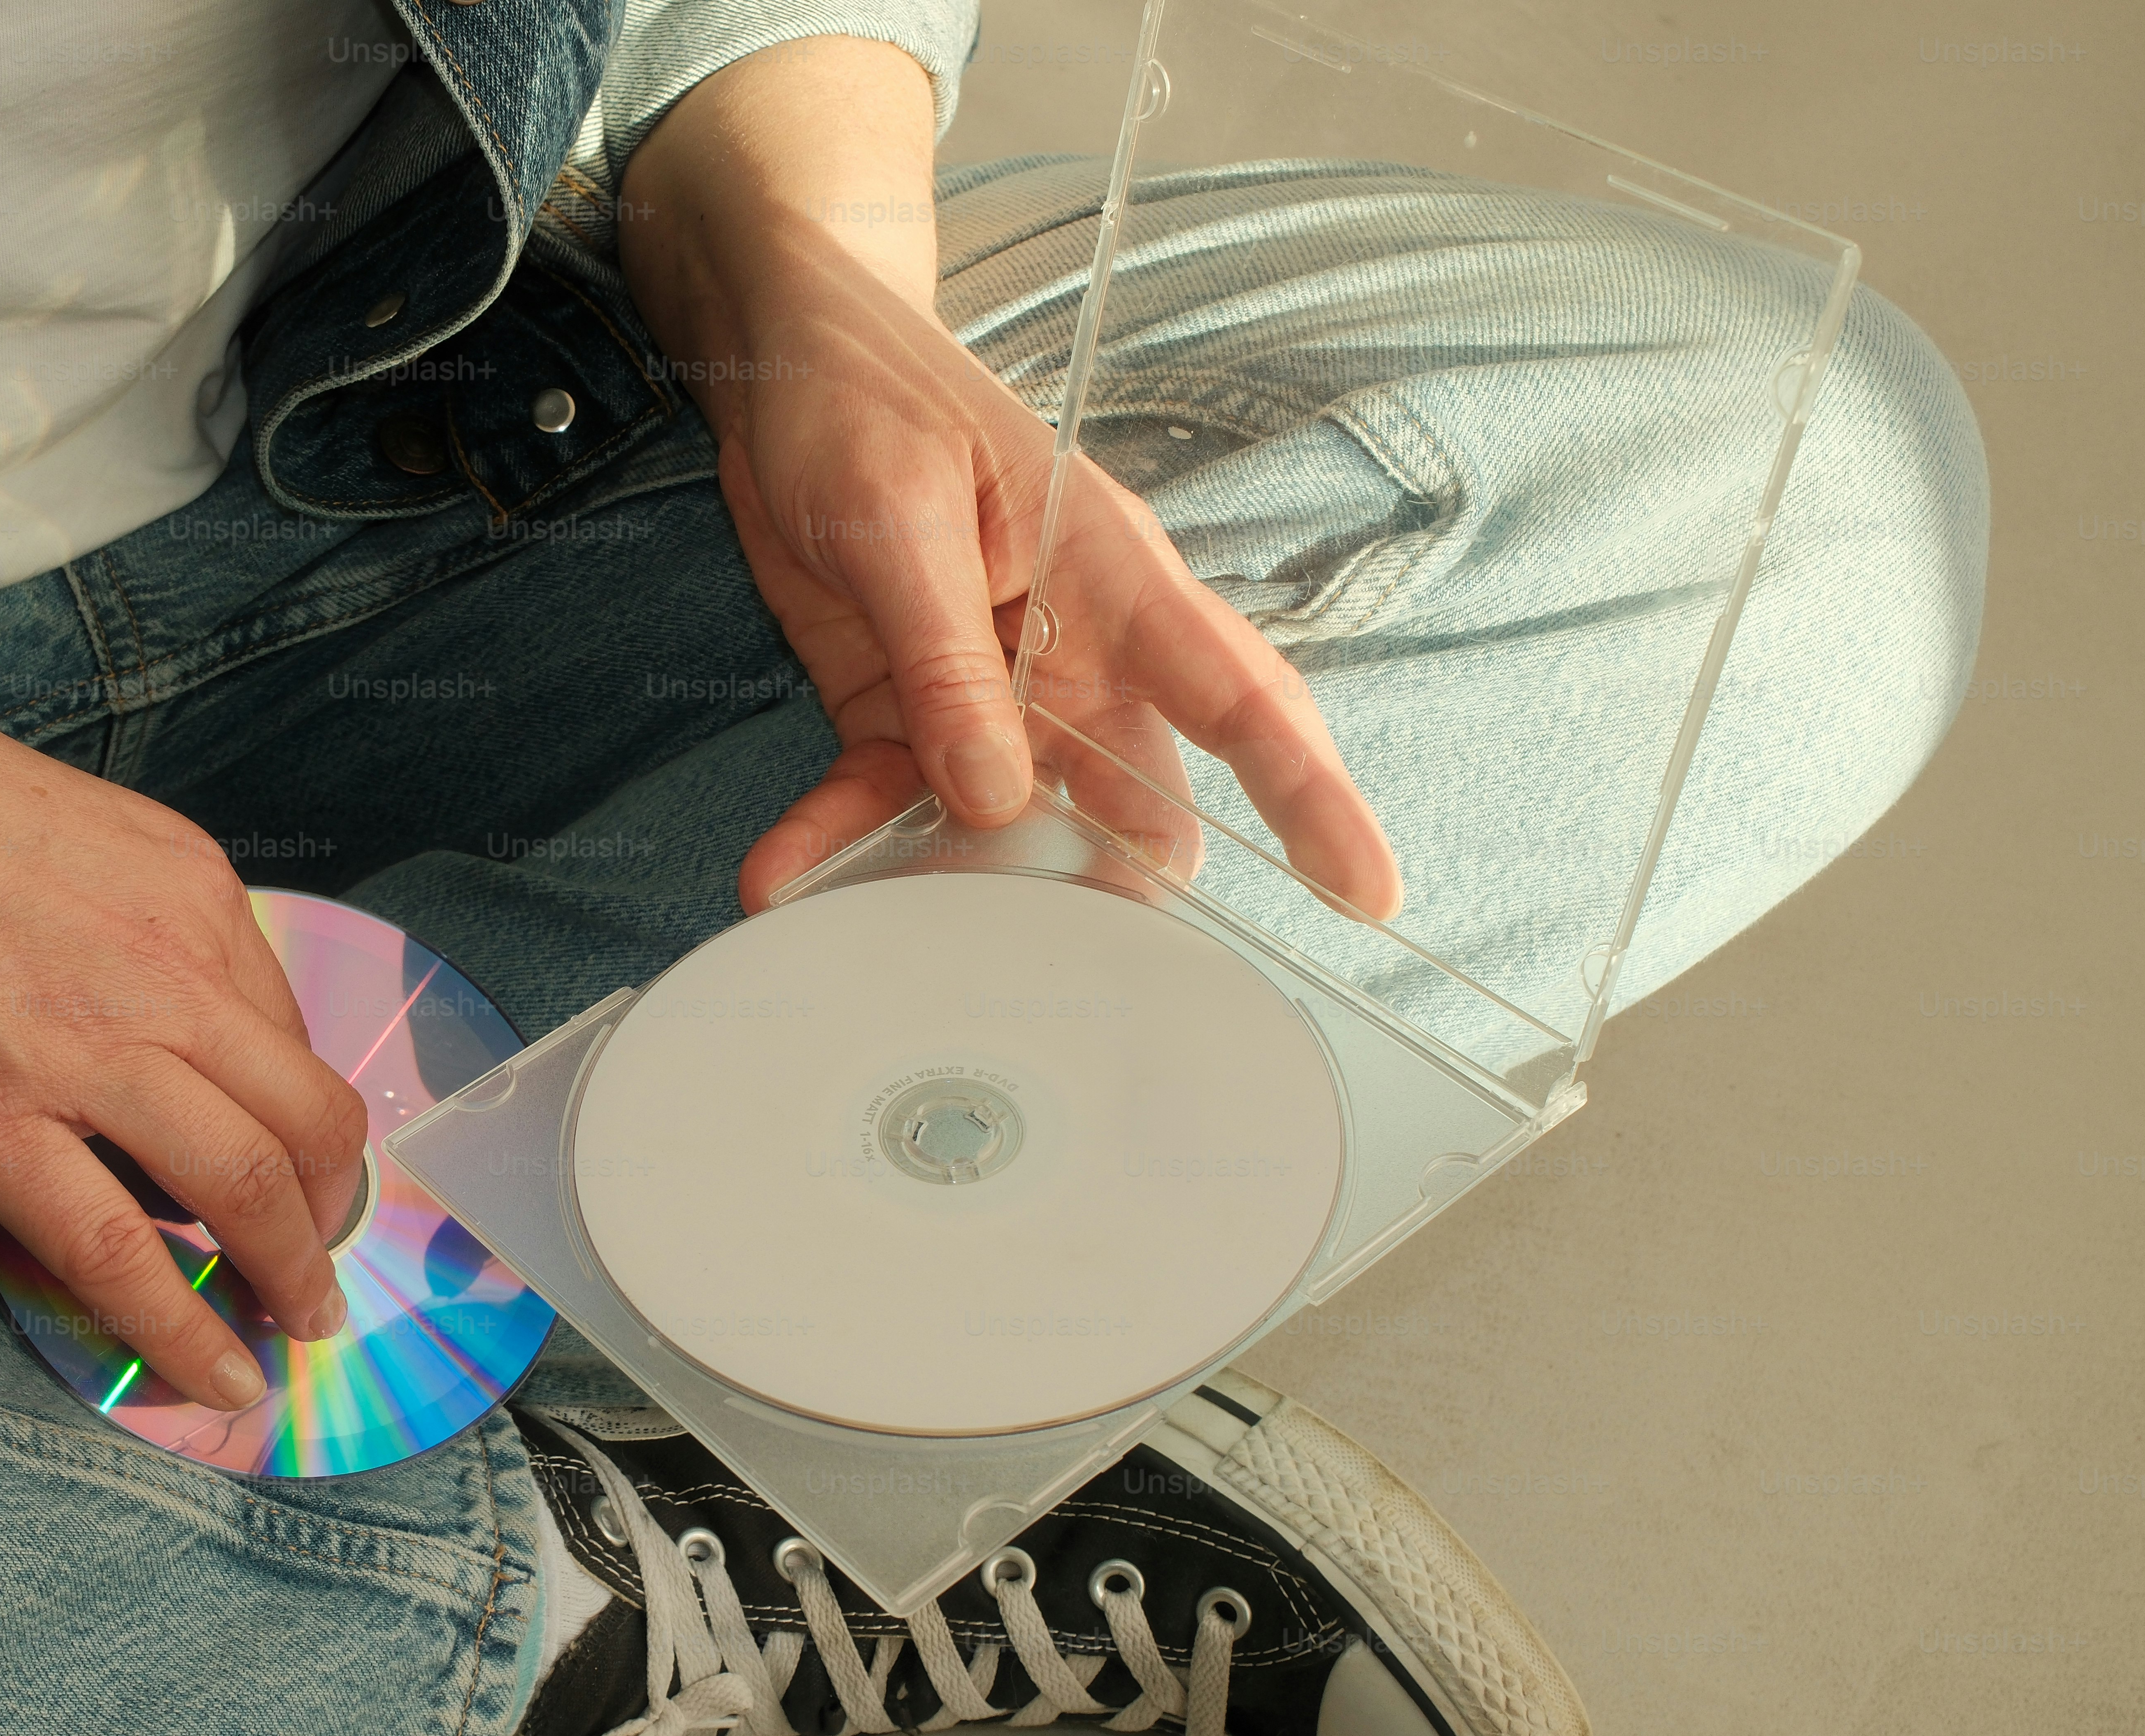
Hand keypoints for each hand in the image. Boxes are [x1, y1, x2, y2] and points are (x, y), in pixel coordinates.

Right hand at [0, 635, 372, 1413]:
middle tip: (322, 1272)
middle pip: (307, 1121)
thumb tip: (183, 1017)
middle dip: (333, 1215)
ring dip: (290, 1275)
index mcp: (192, 895)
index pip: (291, 1037)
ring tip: (295, 1332)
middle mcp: (165, 973)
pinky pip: (114, 1251)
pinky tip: (216, 1377)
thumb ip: (146, 922)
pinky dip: (181, 1329)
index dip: (309, 1127)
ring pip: (243, 1189)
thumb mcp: (80, 832)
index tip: (305, 1179)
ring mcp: (80, 1053)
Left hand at [618, 38, 1402, 921]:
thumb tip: (1000, 794)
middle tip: (1079, 965)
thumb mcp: (897, 513)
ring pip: (1011, 820)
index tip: (1365, 888)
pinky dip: (836, 840)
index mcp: (1111, 574)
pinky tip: (779, 876)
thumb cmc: (865, 396)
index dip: (1308, 796)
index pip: (1239, 695)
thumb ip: (948, 656)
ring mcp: (991, 692)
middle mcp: (1070, 648)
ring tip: (903, 940)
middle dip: (1115, 883)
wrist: (783, 361)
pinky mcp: (906, 714)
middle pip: (1132, 788)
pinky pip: (885, 798)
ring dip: (957, 881)